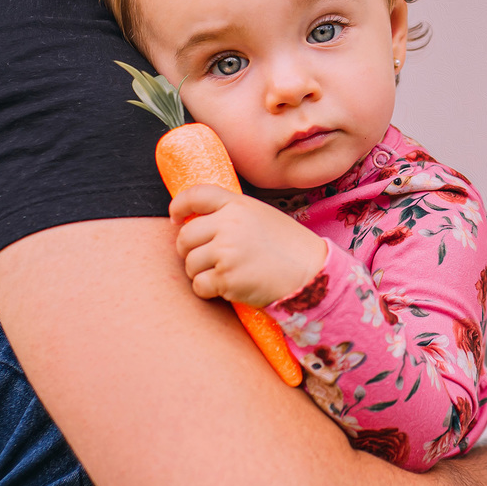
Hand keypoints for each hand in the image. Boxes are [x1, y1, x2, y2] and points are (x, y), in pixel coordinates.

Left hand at [169, 184, 328, 307]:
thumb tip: (199, 223)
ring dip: (200, 272)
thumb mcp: (263, 217)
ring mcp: (226, 251)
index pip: (197, 195)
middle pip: (186, 236)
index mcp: (238, 206)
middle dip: (188, 250)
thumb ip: (233, 215)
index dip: (179, 205)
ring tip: (225, 274)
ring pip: (190, 263)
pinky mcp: (226, 278)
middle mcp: (229, 225)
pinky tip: (228, 287)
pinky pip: (199, 285)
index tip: (175, 218)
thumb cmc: (289, 247)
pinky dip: (208, 290)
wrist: (311, 273)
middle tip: (204, 259)